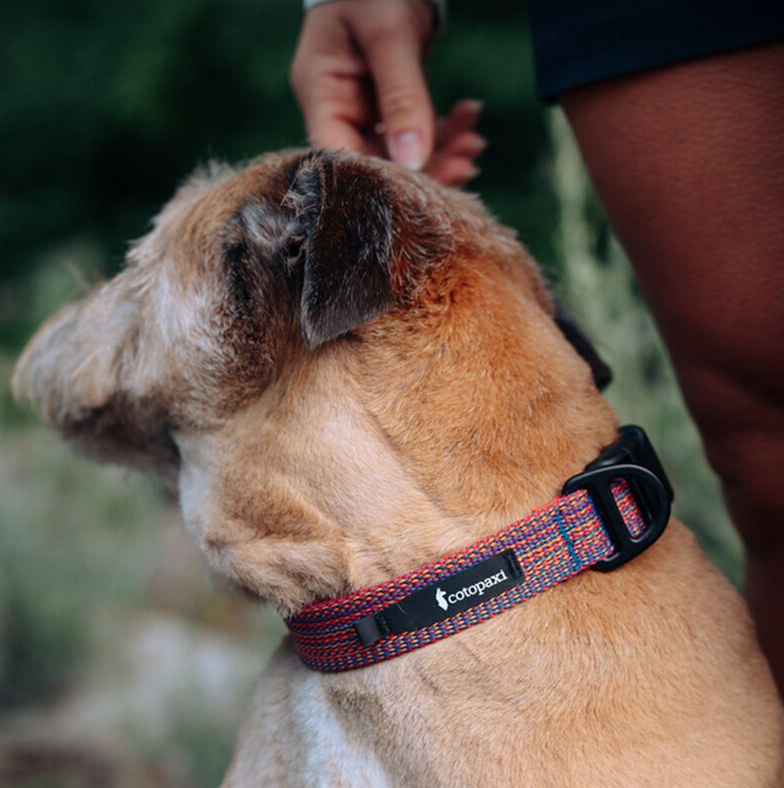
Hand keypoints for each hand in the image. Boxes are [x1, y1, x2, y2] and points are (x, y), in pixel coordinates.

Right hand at [290, 0, 484, 186]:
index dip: (379, 180)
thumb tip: (413, 161)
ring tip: (475, 146)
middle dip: (422, 170)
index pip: (340, 158)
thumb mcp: (389, 34)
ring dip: (441, 153)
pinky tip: (469, 122)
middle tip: (466, 168)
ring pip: (400, 153)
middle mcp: (337, 109)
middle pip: (374, 162)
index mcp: (320, 94)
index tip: (423, 184)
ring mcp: (361, 109)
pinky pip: (415, 132)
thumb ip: (402, 96)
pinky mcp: (387, 106)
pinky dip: (444, 131)